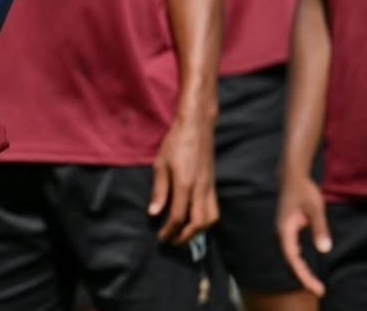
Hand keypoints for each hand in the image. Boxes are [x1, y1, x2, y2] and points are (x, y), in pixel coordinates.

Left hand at [149, 113, 217, 243]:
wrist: (196, 126)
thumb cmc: (175, 142)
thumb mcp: (160, 164)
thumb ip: (159, 190)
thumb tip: (153, 213)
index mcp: (185, 184)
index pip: (178, 217)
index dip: (169, 231)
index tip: (161, 237)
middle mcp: (200, 189)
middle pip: (198, 223)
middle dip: (185, 237)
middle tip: (172, 240)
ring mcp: (209, 187)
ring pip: (211, 219)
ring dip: (198, 231)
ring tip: (184, 233)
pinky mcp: (213, 184)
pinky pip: (213, 209)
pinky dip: (205, 220)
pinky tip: (194, 219)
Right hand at [277, 172, 331, 296]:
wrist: (292, 176)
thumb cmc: (304, 190)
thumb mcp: (315, 209)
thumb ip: (320, 229)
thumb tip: (325, 250)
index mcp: (285, 231)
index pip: (293, 260)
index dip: (304, 275)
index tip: (315, 287)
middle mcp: (281, 234)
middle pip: (290, 262)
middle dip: (304, 278)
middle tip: (320, 290)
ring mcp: (283, 232)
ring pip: (290, 258)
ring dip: (301, 271)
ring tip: (314, 284)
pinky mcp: (287, 229)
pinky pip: (291, 251)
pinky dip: (299, 262)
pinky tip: (306, 267)